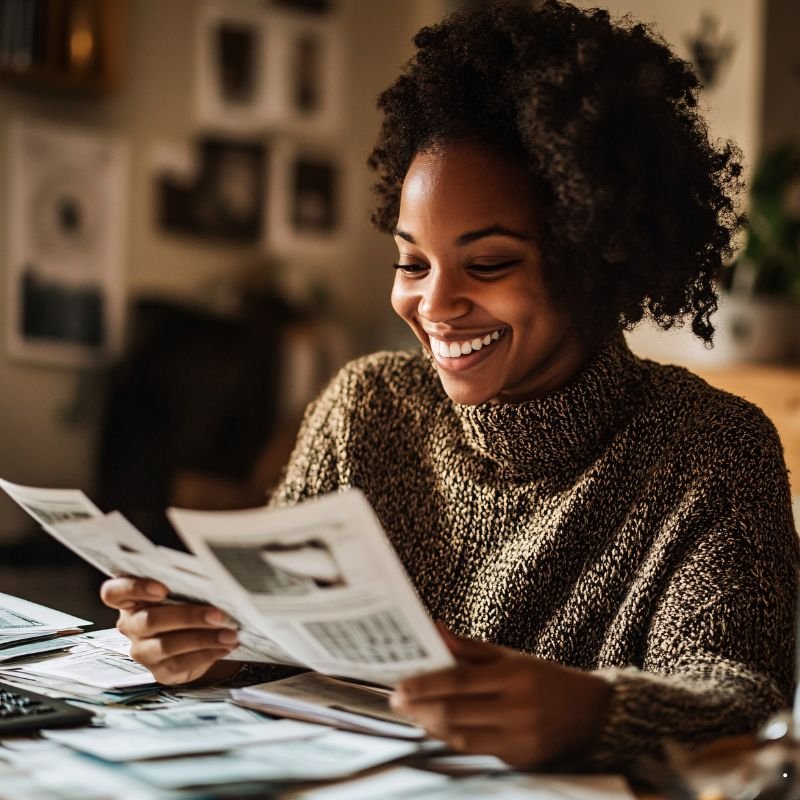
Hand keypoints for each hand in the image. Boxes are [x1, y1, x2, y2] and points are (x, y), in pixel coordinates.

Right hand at [100, 577, 239, 684]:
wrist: (193, 639)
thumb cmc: (186, 603)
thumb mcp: (183, 589)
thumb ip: (185, 583)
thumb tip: (211, 578)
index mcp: (130, 600)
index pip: (115, 592)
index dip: (134, 589)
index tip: (162, 588)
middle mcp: (131, 625)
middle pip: (149, 620)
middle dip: (188, 616)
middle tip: (218, 614)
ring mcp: (142, 651)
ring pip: (167, 645)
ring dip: (203, 639)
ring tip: (229, 634)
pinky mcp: (160, 671)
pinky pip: (181, 664)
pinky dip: (207, 654)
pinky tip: (224, 647)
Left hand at [390, 628, 610, 766]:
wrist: (589, 714)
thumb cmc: (543, 679)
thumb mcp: (510, 657)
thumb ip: (470, 649)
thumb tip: (435, 630)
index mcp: (514, 676)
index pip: (459, 681)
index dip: (425, 685)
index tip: (399, 686)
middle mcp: (517, 708)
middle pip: (456, 712)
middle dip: (420, 708)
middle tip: (395, 702)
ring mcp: (519, 738)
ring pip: (462, 737)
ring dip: (431, 726)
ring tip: (412, 714)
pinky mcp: (520, 760)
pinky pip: (476, 751)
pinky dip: (452, 740)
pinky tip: (437, 728)